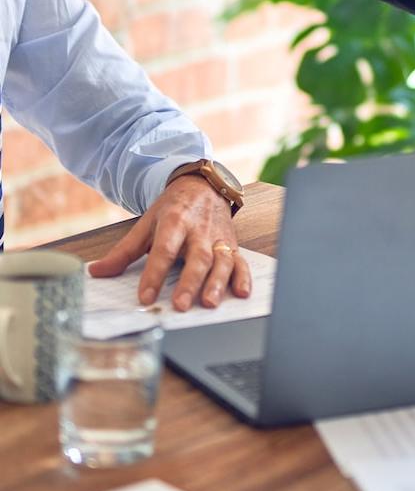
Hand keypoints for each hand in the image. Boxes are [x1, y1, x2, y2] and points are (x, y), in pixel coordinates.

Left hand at [88, 177, 251, 310]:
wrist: (203, 186)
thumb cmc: (174, 208)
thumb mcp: (147, 224)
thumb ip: (124, 251)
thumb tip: (97, 272)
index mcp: (175, 221)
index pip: (164, 249)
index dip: (154, 274)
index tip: (145, 297)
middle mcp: (199, 230)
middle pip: (197, 257)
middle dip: (190, 282)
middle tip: (180, 304)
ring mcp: (219, 238)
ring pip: (222, 261)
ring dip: (217, 282)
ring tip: (209, 302)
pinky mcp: (232, 245)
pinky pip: (241, 261)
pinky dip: (243, 277)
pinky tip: (242, 293)